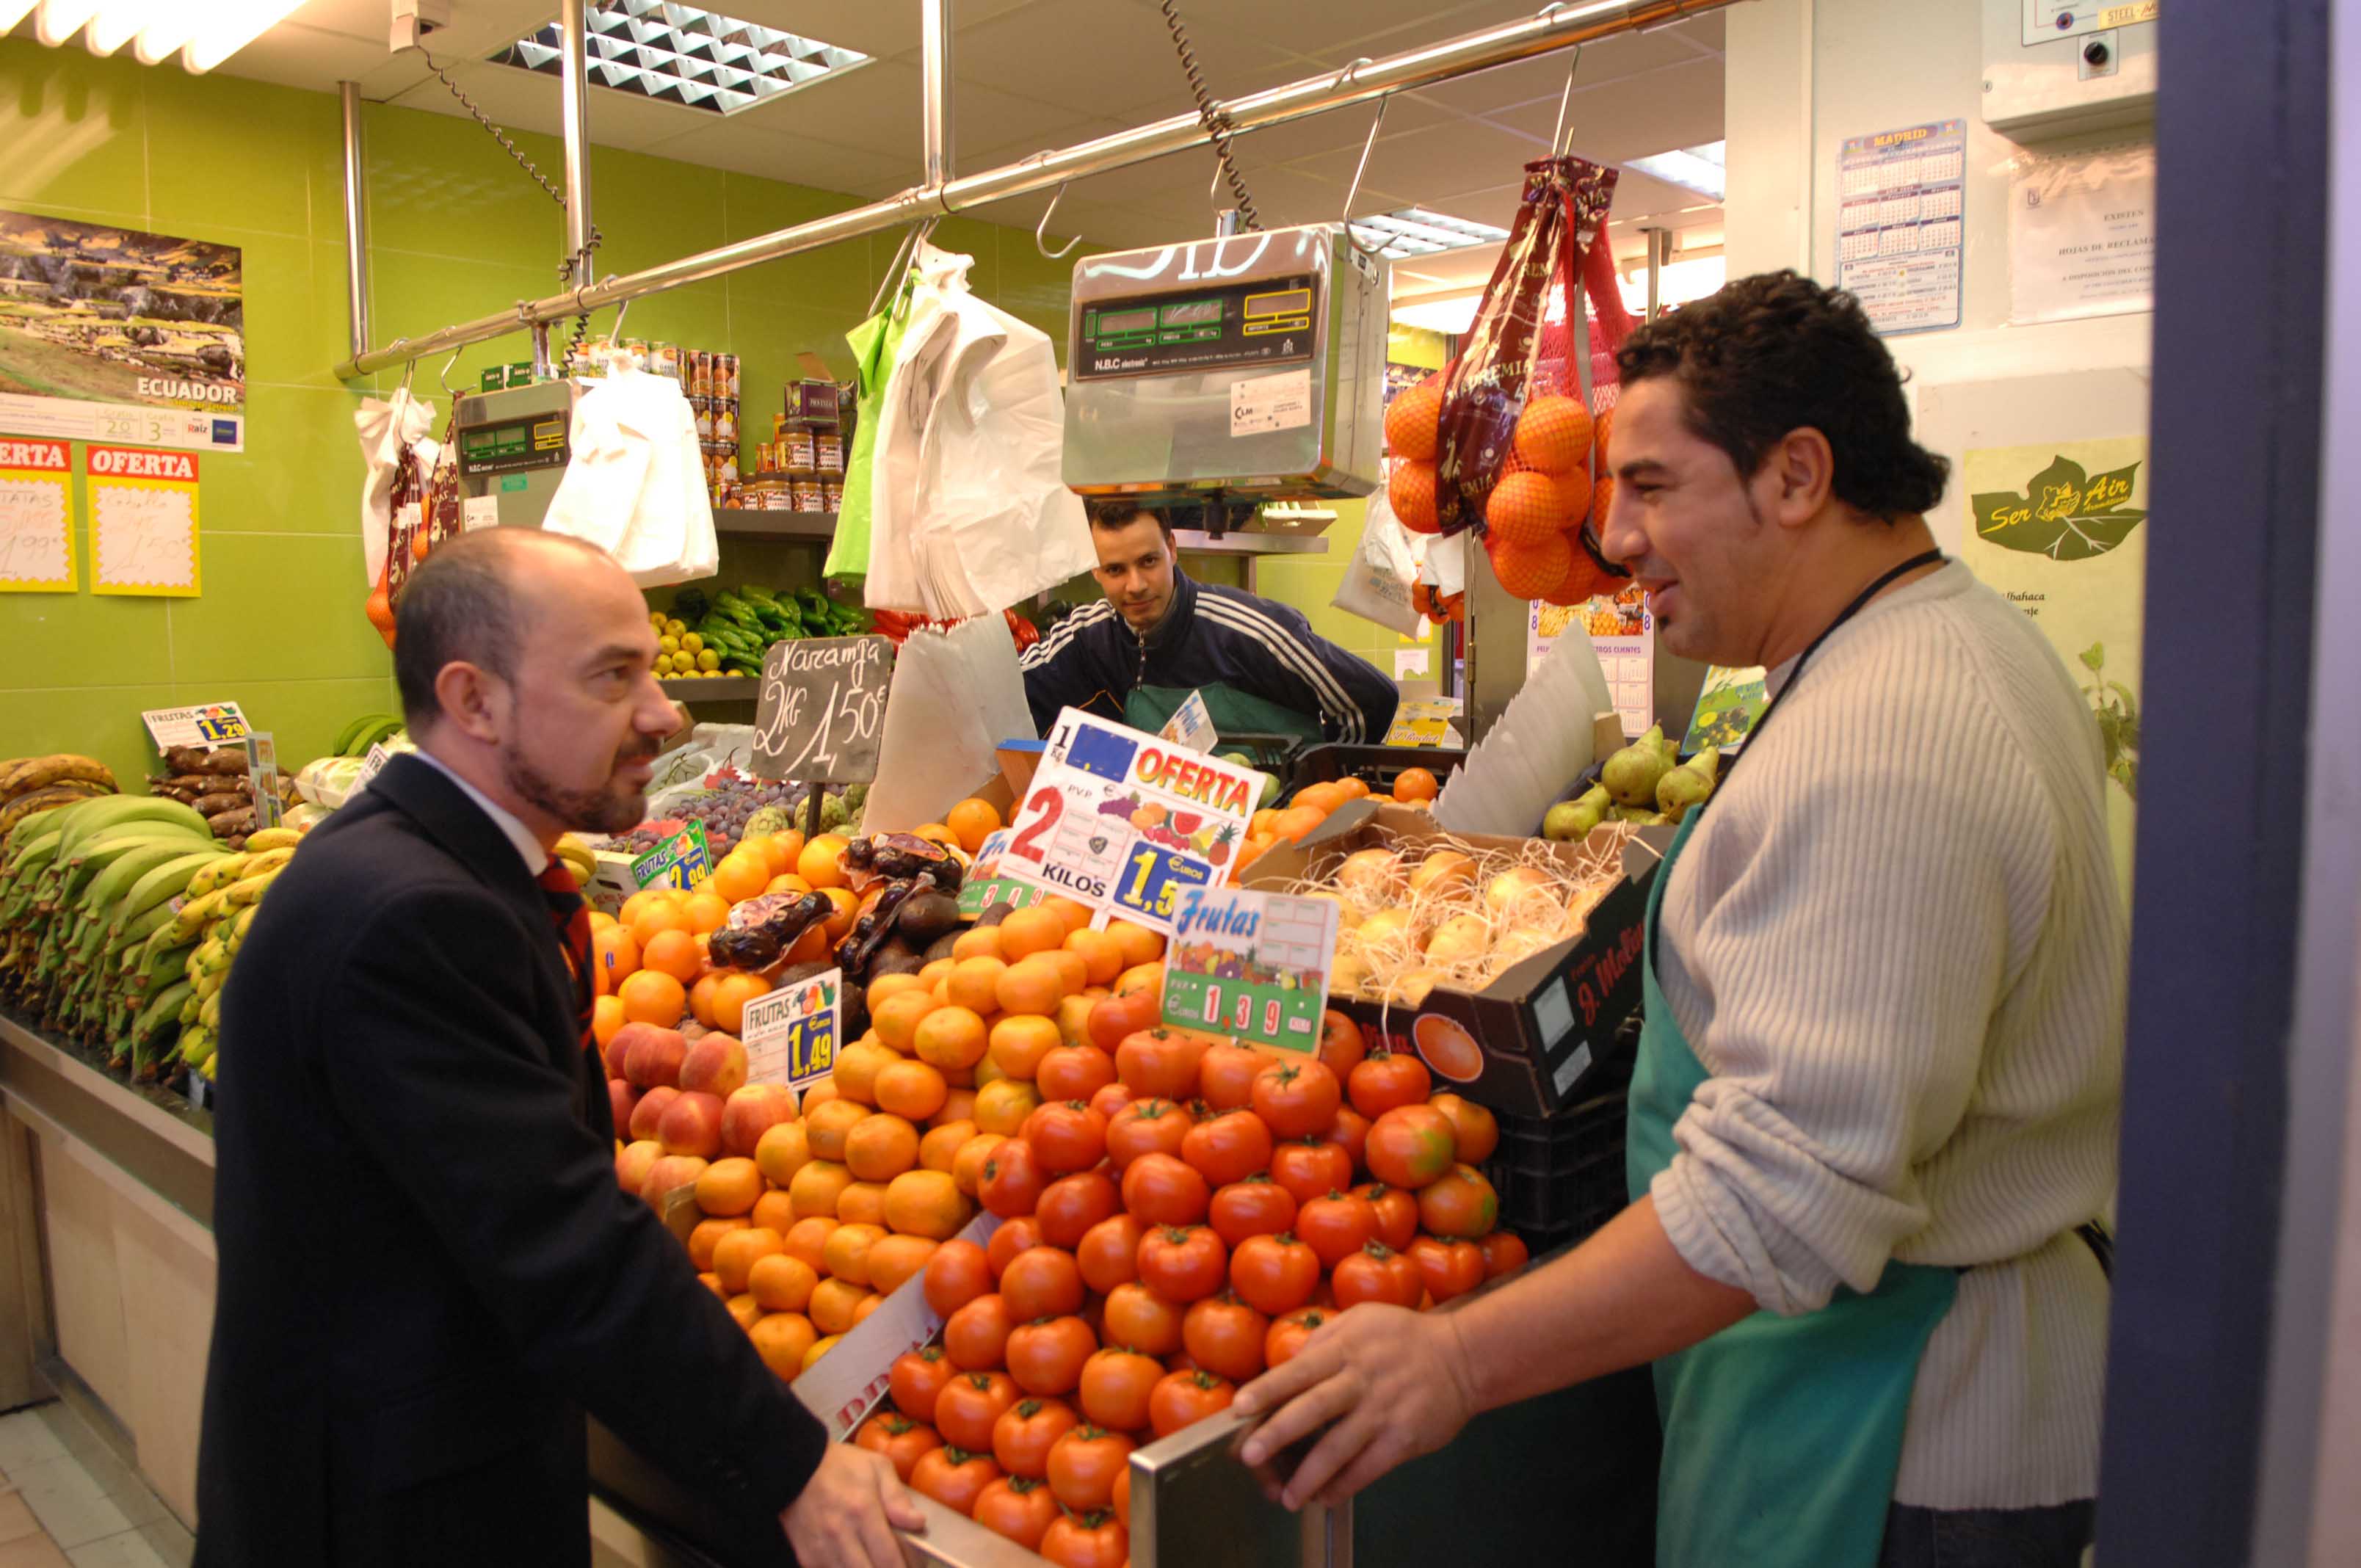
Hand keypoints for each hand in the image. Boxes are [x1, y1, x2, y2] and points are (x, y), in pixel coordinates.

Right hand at [781, 1441, 925, 1567]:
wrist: (796, 1466)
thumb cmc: (841, 1465)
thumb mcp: (877, 1467)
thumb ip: (898, 1498)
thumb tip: (918, 1523)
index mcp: (862, 1511)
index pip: (889, 1559)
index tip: (915, 1566)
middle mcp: (840, 1535)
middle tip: (896, 1563)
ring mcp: (821, 1550)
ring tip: (876, 1560)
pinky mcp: (807, 1558)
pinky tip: (856, 1559)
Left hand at [1232, 1302, 1480, 1510]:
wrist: (1463, 1356)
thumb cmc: (1402, 1338)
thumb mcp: (1362, 1320)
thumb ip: (1324, 1341)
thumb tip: (1284, 1366)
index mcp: (1346, 1347)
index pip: (1300, 1369)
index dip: (1268, 1389)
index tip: (1239, 1408)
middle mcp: (1362, 1378)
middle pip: (1314, 1408)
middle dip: (1277, 1433)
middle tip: (1249, 1455)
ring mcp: (1385, 1410)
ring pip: (1340, 1447)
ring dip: (1310, 1475)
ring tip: (1286, 1497)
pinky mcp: (1405, 1437)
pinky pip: (1369, 1467)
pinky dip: (1344, 1485)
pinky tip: (1324, 1496)